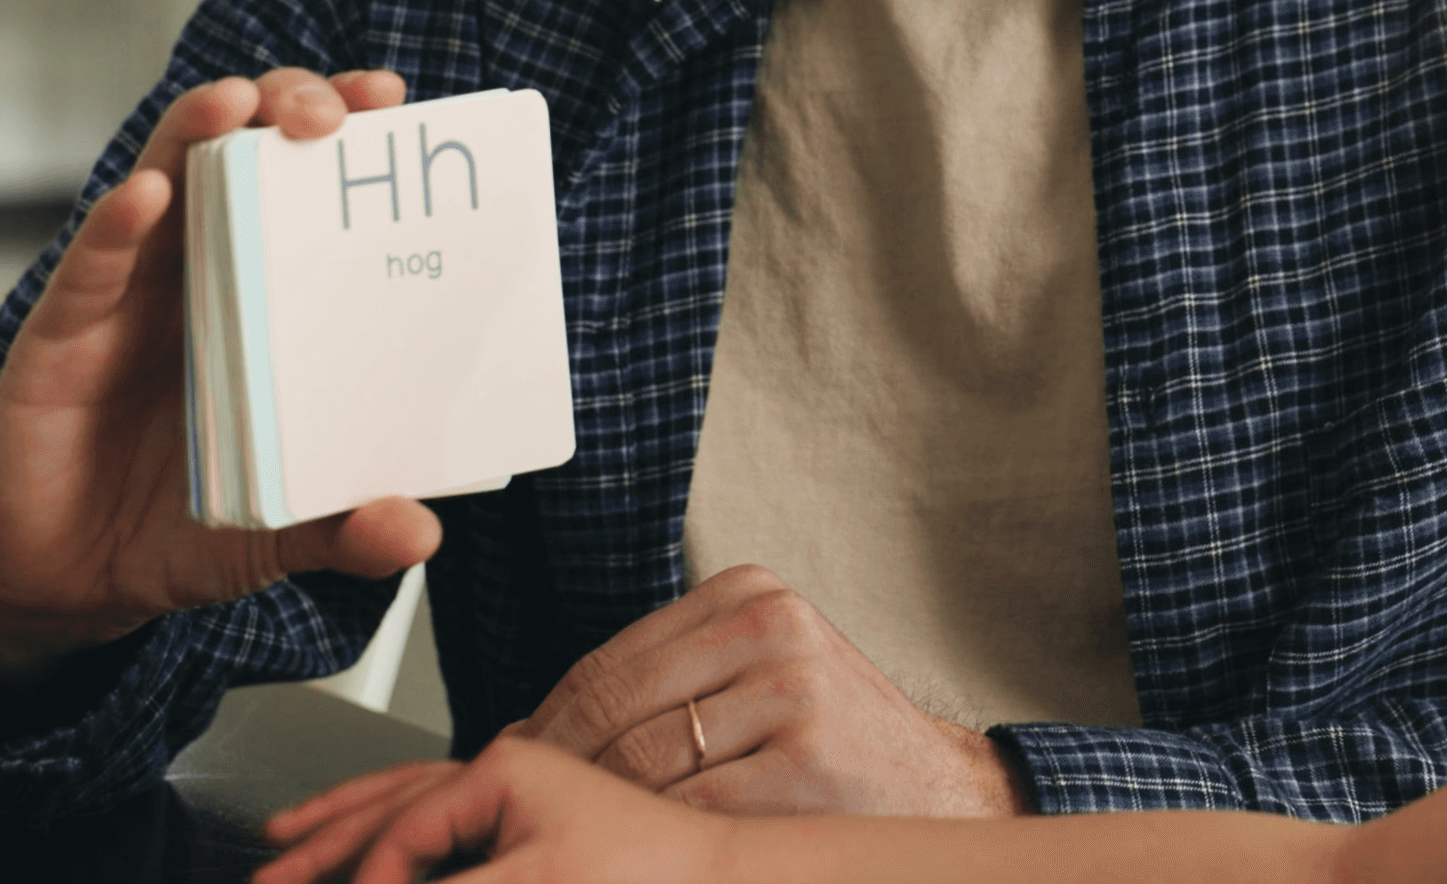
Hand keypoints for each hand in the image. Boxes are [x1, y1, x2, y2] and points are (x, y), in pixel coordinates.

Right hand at [0, 67, 443, 688]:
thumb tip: (420, 535)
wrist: (67, 585)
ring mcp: (127, 297)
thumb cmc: (179, 528)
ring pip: (162, 179)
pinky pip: (92, 266)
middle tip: (336, 111)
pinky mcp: (60, 337)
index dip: (346, 131)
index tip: (393, 101)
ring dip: (199, 128)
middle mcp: (197, 275)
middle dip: (288, 106)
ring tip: (238, 102)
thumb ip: (343, 530)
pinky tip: (147, 196)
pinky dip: (117, 225)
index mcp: (262, 299)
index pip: (307, 186)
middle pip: (241, 153)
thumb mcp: (276, 532)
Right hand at [257, 738, 725, 883]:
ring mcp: (518, 793)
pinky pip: (444, 816)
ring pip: (410, 804)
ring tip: (283, 842)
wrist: (727, 878)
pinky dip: (401, 828)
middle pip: (388, 805)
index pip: (402, 832)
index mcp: (503, 770)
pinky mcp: (534, 822)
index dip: (371, 877)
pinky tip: (379, 845)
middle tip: (264, 873)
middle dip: (319, 843)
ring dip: (346, 828)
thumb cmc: (651, 874)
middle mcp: (506, 770)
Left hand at [512, 564, 1031, 815]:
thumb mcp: (760, 675)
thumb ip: (671, 683)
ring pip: (641, 760)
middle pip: (613, 706)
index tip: (505, 770)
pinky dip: (649, 839)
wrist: (941, 788)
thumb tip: (534, 732)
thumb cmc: (832, 742)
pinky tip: (637, 855)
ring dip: (590, 810)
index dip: (543, 725)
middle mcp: (771, 625)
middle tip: (516, 817)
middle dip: (552, 771)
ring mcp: (792, 691)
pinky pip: (690, 810)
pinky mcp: (805, 763)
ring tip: (568, 839)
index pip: (607, 662)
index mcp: (749, 593)